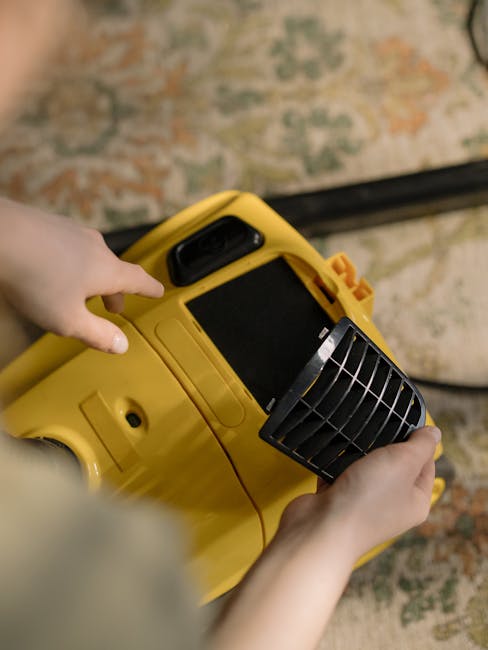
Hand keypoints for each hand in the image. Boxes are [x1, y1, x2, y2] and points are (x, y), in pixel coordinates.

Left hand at [0, 198, 163, 352]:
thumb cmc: (34, 277)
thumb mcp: (68, 320)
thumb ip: (97, 334)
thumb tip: (120, 345)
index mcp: (107, 270)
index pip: (139, 280)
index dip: (150, 289)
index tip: (158, 291)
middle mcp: (95, 247)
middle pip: (115, 270)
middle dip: (115, 291)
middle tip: (112, 307)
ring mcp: (73, 232)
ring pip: (92, 258)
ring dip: (92, 276)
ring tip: (79, 291)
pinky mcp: (51, 224)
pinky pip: (70, 247)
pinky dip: (71, 262)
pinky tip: (53, 270)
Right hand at [211, 426, 440, 649]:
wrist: (321, 528)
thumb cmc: (367, 498)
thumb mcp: (402, 463)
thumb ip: (420, 445)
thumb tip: (434, 433)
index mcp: (415, 501)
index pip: (426, 465)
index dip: (419, 441)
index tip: (406, 420)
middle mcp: (392, 505)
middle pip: (395, 466)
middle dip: (387, 444)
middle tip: (380, 423)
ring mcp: (363, 504)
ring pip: (366, 469)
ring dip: (360, 452)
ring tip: (356, 432)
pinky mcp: (337, 500)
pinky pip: (340, 474)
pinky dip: (336, 463)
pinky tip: (335, 448)